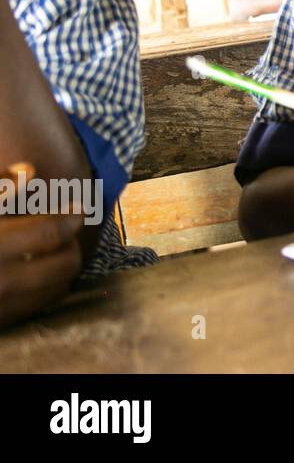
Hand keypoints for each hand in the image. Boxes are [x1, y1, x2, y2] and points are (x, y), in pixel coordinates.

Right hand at [0, 163, 83, 328]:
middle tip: (66, 230)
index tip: (79, 207)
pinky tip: (32, 274)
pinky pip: (36, 309)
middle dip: (72, 244)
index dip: (71, 217)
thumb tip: (29, 170)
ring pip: (57, 290)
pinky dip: (44, 290)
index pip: (50, 233)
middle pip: (64, 265)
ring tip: (52, 251)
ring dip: (62, 269)